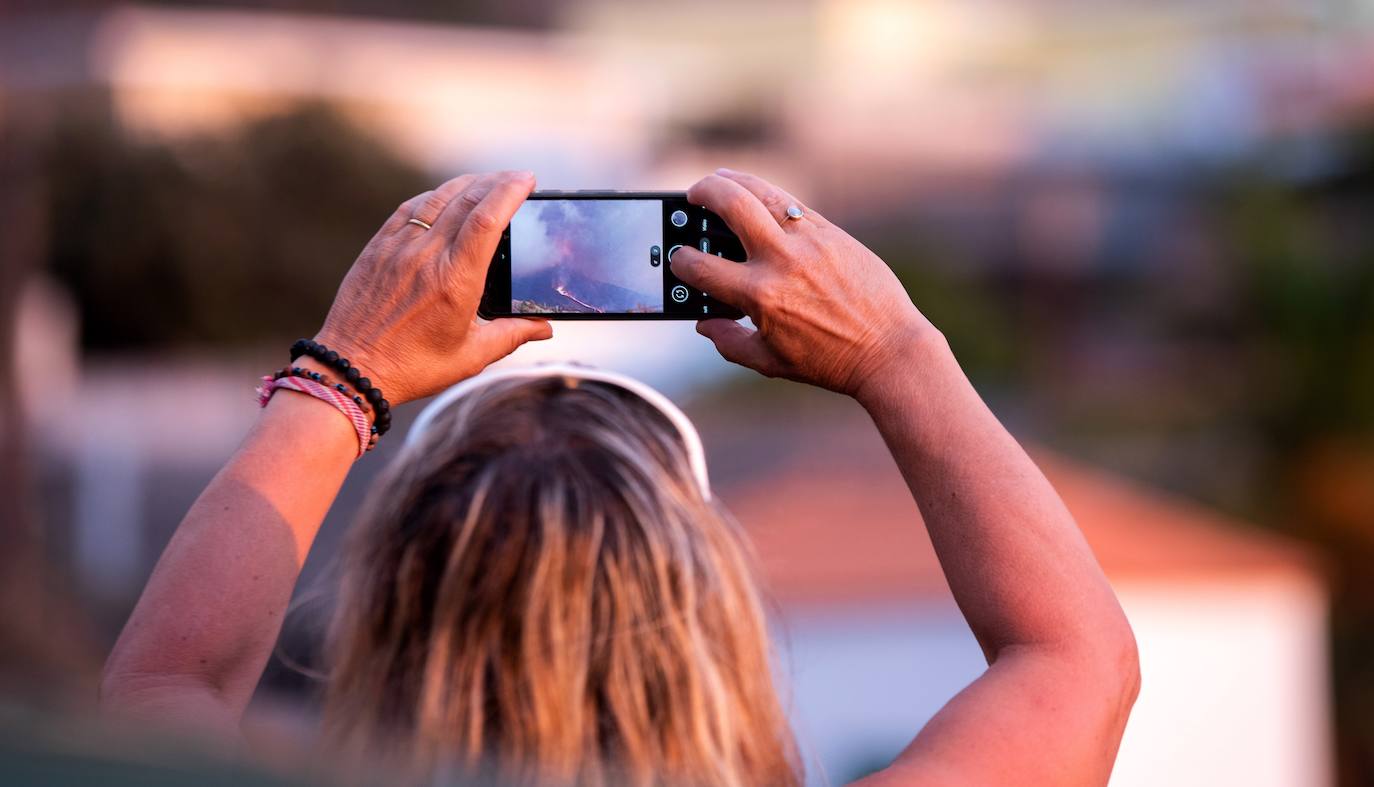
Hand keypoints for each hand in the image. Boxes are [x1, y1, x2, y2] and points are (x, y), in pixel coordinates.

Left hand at [313, 171, 551, 404]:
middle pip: (466, 199)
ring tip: (487, 182)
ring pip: (438, 198)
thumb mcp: (471, 356)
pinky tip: (445, 197)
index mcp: (455, 282)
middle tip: (517, 179)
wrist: (352, 368)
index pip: (487, 220)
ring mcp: (398, 248)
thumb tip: (543, 329)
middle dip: (497, 182)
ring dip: (467, 184)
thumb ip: (512, 336)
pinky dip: (433, 197)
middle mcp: (426, 257)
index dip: (509, 192)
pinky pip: (409, 209)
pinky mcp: (377, 249)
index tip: (527, 181)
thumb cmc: (412, 367)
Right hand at [670, 168, 935, 397]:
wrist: (888, 349)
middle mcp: (781, 261)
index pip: (700, 266)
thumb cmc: (829, 361)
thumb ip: (729, 342)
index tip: (680, 260)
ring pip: (762, 191)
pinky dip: (769, 198)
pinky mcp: (832, 232)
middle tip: (691, 198)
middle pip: (730, 203)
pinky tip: (759, 201)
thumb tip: (704, 323)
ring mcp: (809, 241)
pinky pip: (792, 204)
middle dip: (701, 194)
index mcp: (759, 297)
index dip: (681, 262)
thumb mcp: (769, 362)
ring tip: (718, 183)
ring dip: (733, 181)